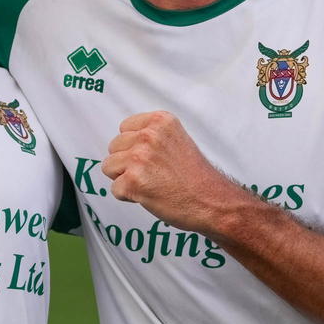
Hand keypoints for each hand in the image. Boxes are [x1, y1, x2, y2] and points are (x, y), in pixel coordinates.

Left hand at [101, 111, 232, 233]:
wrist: (213, 202)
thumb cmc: (196, 176)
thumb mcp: (177, 140)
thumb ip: (153, 136)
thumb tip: (125, 142)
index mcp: (160, 121)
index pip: (124, 128)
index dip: (133, 146)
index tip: (151, 158)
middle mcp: (148, 135)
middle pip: (114, 147)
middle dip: (127, 162)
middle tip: (153, 174)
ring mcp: (139, 158)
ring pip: (109, 167)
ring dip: (125, 179)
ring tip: (150, 184)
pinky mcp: (133, 182)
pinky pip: (115, 189)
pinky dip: (128, 197)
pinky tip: (149, 196)